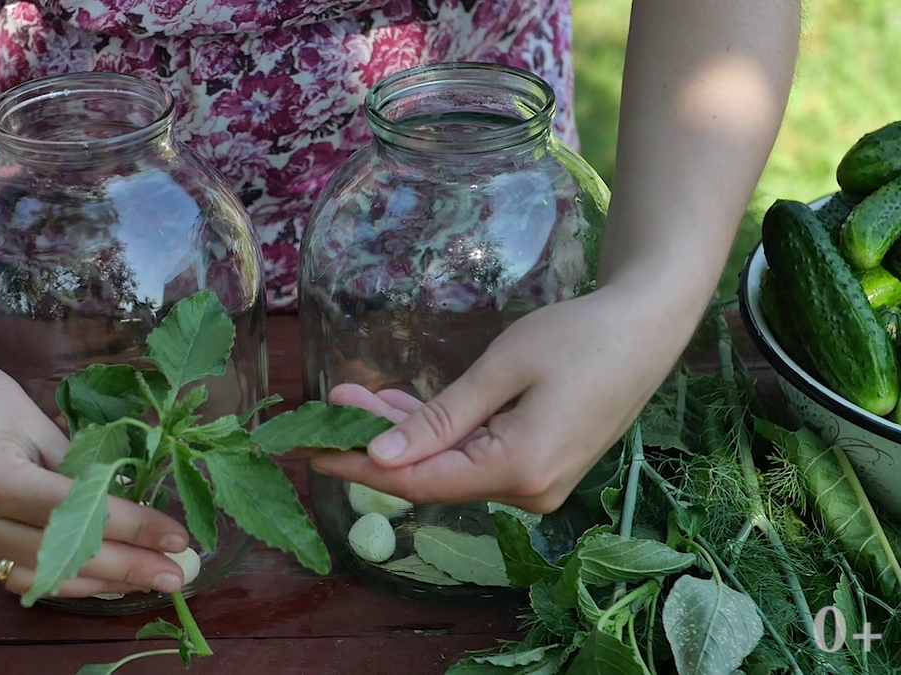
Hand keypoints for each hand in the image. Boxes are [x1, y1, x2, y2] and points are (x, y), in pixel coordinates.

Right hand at [0, 333, 189, 597]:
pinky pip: (11, 575)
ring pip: (39, 576)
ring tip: (144, 580)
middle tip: (175, 577)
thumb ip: (77, 471)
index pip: (80, 515)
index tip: (178, 540)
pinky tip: (97, 578)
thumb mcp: (34, 423)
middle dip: (127, 569)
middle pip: (63, 556)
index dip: (136, 530)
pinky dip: (57, 577)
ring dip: (97, 582)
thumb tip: (129, 509)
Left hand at [310, 283, 694, 513]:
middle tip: (331, 401)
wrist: (648, 327)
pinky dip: (440, 433)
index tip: (312, 448)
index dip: (361, 467)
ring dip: (406, 432)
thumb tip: (381, 458)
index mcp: (519, 470)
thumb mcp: (501, 369)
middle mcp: (528, 491)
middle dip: (377, 440)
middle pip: (433, 474)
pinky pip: (475, 455)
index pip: (420, 482)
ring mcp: (537, 483)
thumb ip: (439, 418)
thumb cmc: (579, 337)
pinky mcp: (539, 465)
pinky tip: (401, 406)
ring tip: (355, 395)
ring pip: (451, 464)